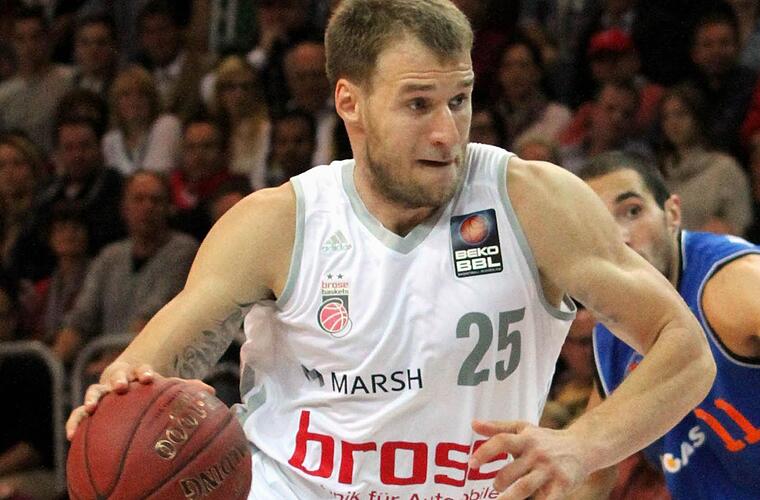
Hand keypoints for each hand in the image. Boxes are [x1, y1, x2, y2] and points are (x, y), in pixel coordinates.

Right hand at [65, 362, 216, 439]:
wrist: (127, 384)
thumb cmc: (150, 389)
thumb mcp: (166, 388)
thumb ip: (186, 388)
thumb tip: (210, 390)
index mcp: (137, 374)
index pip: (141, 370)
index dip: (145, 372)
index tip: (150, 378)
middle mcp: (117, 380)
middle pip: (115, 376)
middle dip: (117, 380)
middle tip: (120, 387)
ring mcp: (102, 392)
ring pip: (93, 393)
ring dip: (92, 399)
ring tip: (92, 409)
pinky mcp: (89, 407)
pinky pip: (79, 415)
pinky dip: (75, 422)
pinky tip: (71, 437)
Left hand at [469, 420, 588, 499]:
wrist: (583, 446)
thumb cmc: (546, 439)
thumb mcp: (523, 428)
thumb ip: (497, 427)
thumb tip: (473, 424)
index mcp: (526, 438)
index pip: (502, 441)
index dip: (485, 452)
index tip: (472, 464)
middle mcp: (537, 453)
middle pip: (511, 472)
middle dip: (499, 482)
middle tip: (496, 486)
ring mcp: (549, 470)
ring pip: (524, 488)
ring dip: (509, 498)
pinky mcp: (562, 485)